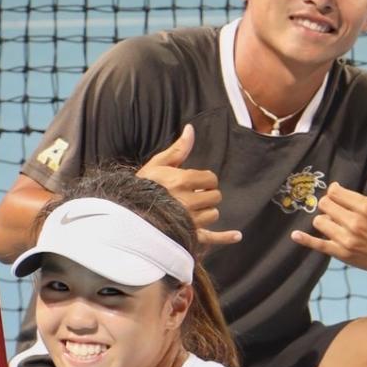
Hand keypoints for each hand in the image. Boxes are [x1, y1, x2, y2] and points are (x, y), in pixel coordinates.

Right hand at [138, 124, 239, 246]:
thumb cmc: (142, 187)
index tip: (195, 183)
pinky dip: (225, 237)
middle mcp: (188, 201)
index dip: (205, 181)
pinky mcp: (188, 237)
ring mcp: (189, 221)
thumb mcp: (157, 164)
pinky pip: (212, 238)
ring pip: (213, 215)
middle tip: (192, 197)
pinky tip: (237, 235)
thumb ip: (178, 149)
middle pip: (215, 197)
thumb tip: (190, 129)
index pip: (211, 179)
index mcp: (182, 181)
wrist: (128, 214)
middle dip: (206, 196)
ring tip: (190, 211)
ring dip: (205, 213)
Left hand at [292, 152, 366, 279]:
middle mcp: (354, 223)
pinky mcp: (342, 254)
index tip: (337, 192)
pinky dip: (305, 239)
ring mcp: (346, 240)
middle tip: (336, 207)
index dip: (334, 190)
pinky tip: (295, 235)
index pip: (335, 192)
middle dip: (329, 203)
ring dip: (324, 219)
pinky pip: (318, 245)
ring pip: (320, 222)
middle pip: (325, 205)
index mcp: (366, 207)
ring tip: (334, 221)